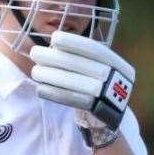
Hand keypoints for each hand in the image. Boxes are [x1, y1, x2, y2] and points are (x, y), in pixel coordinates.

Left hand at [30, 31, 134, 148]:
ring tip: (35, 71)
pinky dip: (56, 93)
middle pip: (84, 65)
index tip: (54, 37)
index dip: (75, 43)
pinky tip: (40, 89)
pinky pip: (74, 101)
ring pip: (78, 83)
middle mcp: (118, 78)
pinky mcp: (97, 111)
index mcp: (118, 64)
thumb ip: (81, 57)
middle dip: (57, 58)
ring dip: (53, 76)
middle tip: (35, 53)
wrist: (108, 117)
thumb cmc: (97, 86)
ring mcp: (110, 96)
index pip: (95, 50)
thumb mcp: (98, 69)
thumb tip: (52, 46)